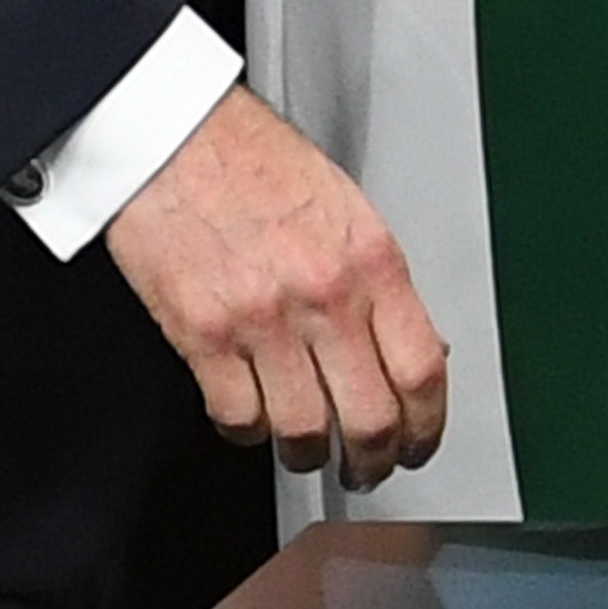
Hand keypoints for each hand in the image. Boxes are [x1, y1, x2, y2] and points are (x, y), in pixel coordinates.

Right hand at [103, 86, 450, 484]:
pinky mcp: (203, 338)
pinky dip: (250, 433)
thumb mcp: (349, 211)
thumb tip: (408, 345)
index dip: (429, 423)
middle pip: (370, 415)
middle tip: (373, 466)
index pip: (422, 368)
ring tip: (313, 453)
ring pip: (304, 429)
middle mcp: (325, 296)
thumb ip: (378, 281)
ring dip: (312, 454)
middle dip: (377, 458)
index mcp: (373, 261)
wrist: (179, 142)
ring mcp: (263, 322)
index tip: (422, 440)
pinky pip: (238, 417)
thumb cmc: (259, 165)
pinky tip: (255, 422)